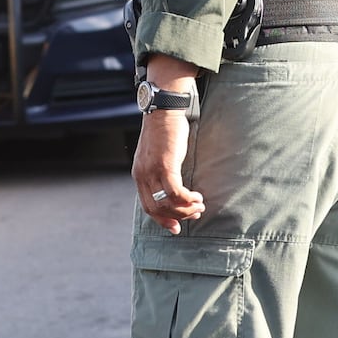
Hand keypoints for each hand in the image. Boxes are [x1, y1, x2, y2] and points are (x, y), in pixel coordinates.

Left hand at [134, 109, 205, 232]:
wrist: (163, 110)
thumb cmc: (164, 130)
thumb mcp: (156, 155)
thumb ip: (158, 172)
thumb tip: (171, 189)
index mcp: (139, 175)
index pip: (147, 206)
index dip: (163, 220)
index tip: (177, 227)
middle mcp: (142, 175)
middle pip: (157, 208)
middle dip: (178, 216)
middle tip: (194, 214)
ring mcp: (152, 170)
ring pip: (167, 202)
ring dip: (185, 208)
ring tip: (199, 205)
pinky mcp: (165, 164)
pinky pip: (175, 191)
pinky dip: (187, 198)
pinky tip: (197, 196)